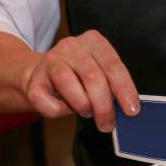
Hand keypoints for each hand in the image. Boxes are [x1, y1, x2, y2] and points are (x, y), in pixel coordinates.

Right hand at [18, 30, 139, 131]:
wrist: (42, 75)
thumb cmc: (79, 77)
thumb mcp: (100, 75)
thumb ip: (113, 87)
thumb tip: (129, 109)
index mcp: (94, 42)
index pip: (113, 65)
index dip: (124, 89)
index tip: (132, 110)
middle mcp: (72, 47)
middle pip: (92, 76)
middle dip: (104, 106)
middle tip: (107, 124)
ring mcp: (51, 61)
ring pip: (68, 83)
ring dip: (82, 105)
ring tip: (87, 112)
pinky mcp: (34, 79)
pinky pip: (48, 101)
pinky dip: (59, 111)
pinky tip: (64, 108)